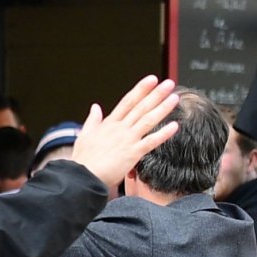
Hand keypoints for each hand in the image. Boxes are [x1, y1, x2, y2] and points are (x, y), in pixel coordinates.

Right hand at [66, 76, 180, 188]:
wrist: (82, 176)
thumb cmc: (82, 160)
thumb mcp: (84, 135)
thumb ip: (92, 120)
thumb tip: (95, 107)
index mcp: (109, 124)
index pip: (128, 102)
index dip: (140, 89)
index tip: (151, 80)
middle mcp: (120, 129)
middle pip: (140, 107)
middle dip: (155, 94)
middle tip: (168, 84)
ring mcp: (127, 140)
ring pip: (148, 120)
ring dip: (162, 108)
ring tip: (174, 98)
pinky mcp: (132, 153)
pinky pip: (151, 141)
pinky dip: (163, 134)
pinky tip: (174, 126)